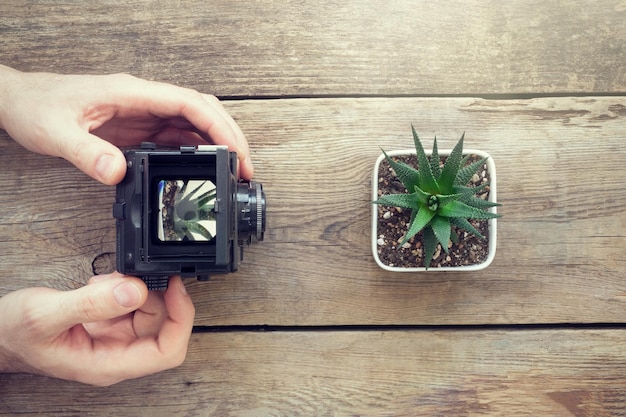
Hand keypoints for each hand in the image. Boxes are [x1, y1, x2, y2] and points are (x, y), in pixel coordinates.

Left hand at [0, 65, 252, 183]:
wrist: (20, 103)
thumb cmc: (37, 107)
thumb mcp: (56, 133)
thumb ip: (86, 153)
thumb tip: (118, 173)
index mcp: (134, 94)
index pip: (190, 104)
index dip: (219, 127)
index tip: (236, 152)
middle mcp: (145, 101)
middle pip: (202, 112)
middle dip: (230, 137)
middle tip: (246, 168)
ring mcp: (144, 114)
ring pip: (194, 125)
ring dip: (218, 146)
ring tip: (234, 173)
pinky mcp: (139, 128)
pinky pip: (177, 139)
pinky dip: (197, 153)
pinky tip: (203, 171)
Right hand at [0, 273, 194, 385]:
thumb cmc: (12, 335)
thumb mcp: (47, 314)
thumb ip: (92, 304)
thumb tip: (135, 290)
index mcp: (108, 363)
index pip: (167, 351)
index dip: (180, 319)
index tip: (175, 288)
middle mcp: (116, 354)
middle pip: (164, 327)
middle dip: (156, 296)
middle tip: (135, 275)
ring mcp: (114, 339)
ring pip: (149, 312)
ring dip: (136, 289)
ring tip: (106, 281)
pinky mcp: (108, 324)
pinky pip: (132, 304)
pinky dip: (123, 287)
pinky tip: (101, 284)